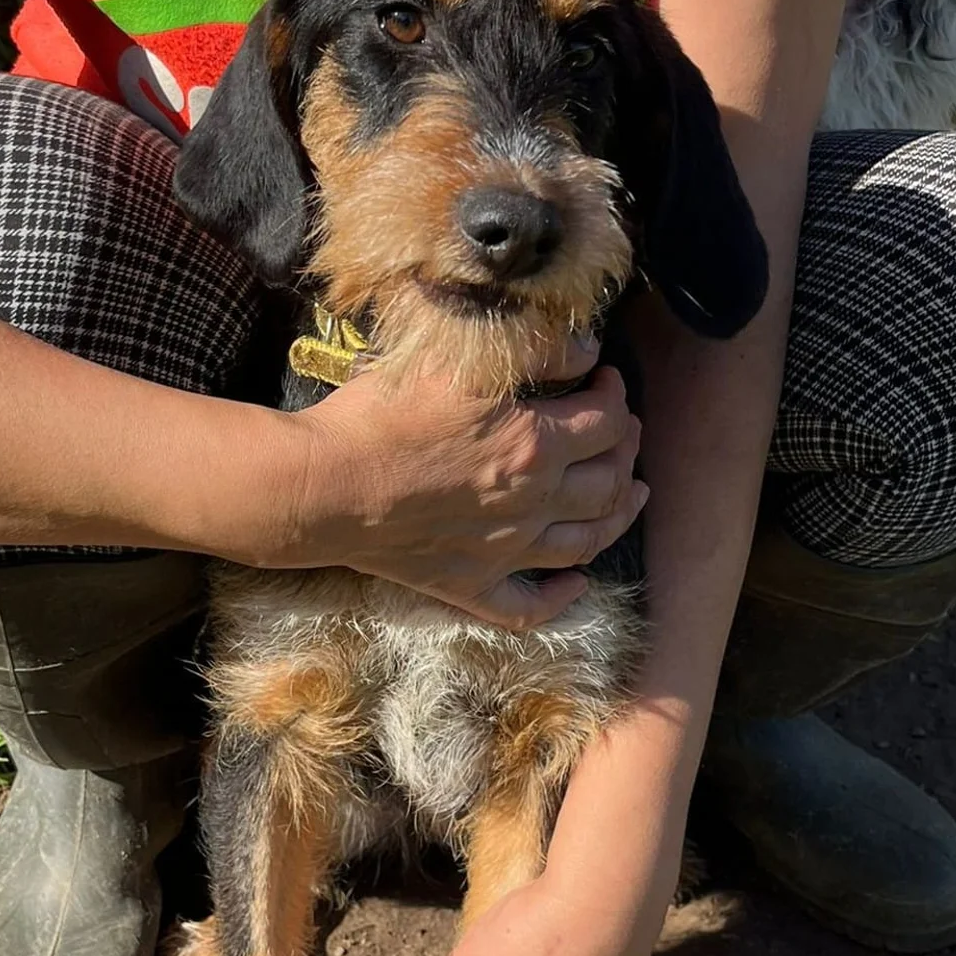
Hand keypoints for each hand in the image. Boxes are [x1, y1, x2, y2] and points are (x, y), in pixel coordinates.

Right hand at [281, 333, 646, 628]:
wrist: (324, 484)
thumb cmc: (381, 411)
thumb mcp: (459, 357)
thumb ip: (533, 348)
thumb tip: (585, 351)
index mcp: (533, 445)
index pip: (606, 420)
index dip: (614, 394)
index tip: (602, 377)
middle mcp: (531, 503)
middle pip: (608, 482)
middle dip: (625, 449)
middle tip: (620, 429)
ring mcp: (503, 551)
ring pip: (586, 543)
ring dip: (619, 517)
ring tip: (631, 496)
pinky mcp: (468, 585)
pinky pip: (528, 607)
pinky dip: (561, 599)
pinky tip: (576, 586)